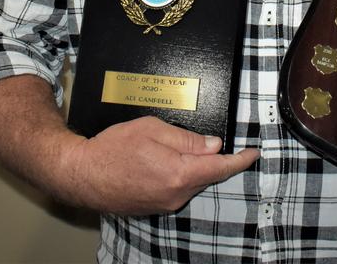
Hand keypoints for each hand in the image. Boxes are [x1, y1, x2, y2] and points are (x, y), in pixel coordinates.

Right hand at [60, 116, 259, 214]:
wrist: (82, 175)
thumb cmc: (113, 149)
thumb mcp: (152, 130)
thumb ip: (187, 139)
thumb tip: (213, 145)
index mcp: (179, 174)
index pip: (220, 167)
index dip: (240, 159)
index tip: (254, 152)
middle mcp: (175, 195)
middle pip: (205, 174)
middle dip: (207, 156)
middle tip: (195, 138)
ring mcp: (165, 204)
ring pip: (190, 181)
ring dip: (188, 165)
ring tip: (160, 149)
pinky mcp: (155, 207)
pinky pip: (175, 188)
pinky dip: (175, 174)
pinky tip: (155, 163)